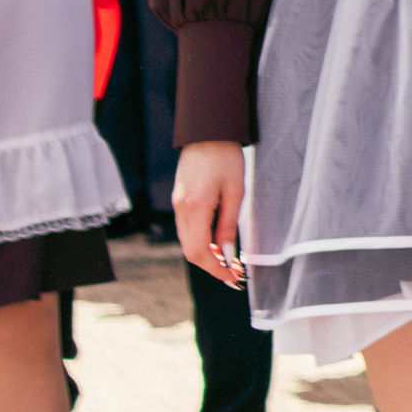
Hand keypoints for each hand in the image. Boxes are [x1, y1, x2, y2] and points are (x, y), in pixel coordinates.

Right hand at [173, 141, 247, 287]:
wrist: (207, 132)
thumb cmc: (226, 159)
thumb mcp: (235, 192)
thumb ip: (228, 225)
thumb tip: (229, 255)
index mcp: (194, 208)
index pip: (199, 252)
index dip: (215, 269)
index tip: (233, 279)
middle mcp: (180, 209)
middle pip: (190, 251)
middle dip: (212, 266)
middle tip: (234, 275)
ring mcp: (177, 205)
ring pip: (188, 242)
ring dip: (207, 255)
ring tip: (230, 262)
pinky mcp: (179, 200)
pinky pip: (188, 230)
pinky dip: (202, 242)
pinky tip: (219, 243)